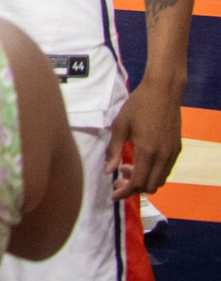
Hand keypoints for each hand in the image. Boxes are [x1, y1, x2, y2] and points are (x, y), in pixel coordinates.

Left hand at [109, 76, 182, 196]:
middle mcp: (163, 156)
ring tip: (127, 168)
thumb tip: (109, 171)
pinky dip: (153, 173)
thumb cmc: (138, 105)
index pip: (137, 182)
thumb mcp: (120, 125)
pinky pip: (166, 170)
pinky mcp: (177, 148)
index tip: (114, 195)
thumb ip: (114, 150)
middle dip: (133, 188)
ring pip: (160, 180)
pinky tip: (140, 162)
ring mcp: (172, 153)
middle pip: (150, 186)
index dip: (125, 192)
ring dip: (144, 180)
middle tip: (118, 180)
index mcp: (147, 151)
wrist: (163, 91)